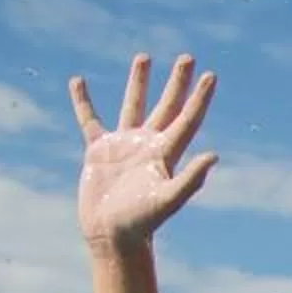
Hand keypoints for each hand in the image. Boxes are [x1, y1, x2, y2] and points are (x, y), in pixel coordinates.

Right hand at [71, 53, 216, 248]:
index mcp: (166, 153)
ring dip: (139, 82)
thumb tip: (214, 155)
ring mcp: (123, 145)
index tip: (211, 75)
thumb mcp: (168, 200)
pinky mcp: (99, 151)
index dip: (200, 97)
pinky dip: (83, 101)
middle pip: (167, 106)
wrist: (113, 236)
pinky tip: (77, 81)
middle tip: (188, 57)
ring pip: (133, 105)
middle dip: (177, 82)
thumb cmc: (143, 222)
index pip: (188, 118)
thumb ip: (190, 179)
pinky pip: (89, 120)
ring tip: (145, 57)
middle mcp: (148, 144)